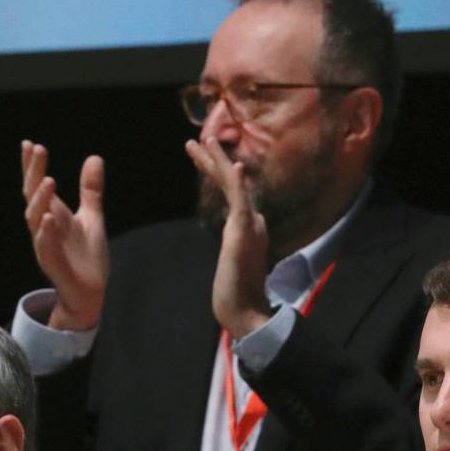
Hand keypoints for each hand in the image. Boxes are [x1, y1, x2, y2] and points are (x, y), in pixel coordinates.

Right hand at [21, 143, 107, 329]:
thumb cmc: (86, 257)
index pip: (37, 186)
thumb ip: (90, 190)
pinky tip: (49, 218)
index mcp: (52, 215)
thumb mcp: (92, 217)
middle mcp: (45, 229)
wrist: (91, 292)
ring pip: (35, 221)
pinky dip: (46, 233)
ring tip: (49, 180)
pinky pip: (46, 248)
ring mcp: (47, 247)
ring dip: (40, 200)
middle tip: (38, 149)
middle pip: (32, 197)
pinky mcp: (54, 265)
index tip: (30, 144)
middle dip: (33, 173)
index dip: (33, 166)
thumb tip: (94, 158)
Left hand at [185, 138, 272, 339]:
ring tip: (205, 139)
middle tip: (197, 139)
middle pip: (231, 184)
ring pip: (234, 185)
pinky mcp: (246, 232)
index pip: (230, 194)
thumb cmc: (236, 296)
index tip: (204, 156)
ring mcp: (250, 225)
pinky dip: (235, 182)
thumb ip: (236, 252)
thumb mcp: (232, 266)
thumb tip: (235, 249)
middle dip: (213, 161)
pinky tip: (232, 165)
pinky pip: (240, 201)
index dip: (217, 173)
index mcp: (247, 228)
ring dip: (218, 161)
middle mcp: (252, 222)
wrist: (244, 311)